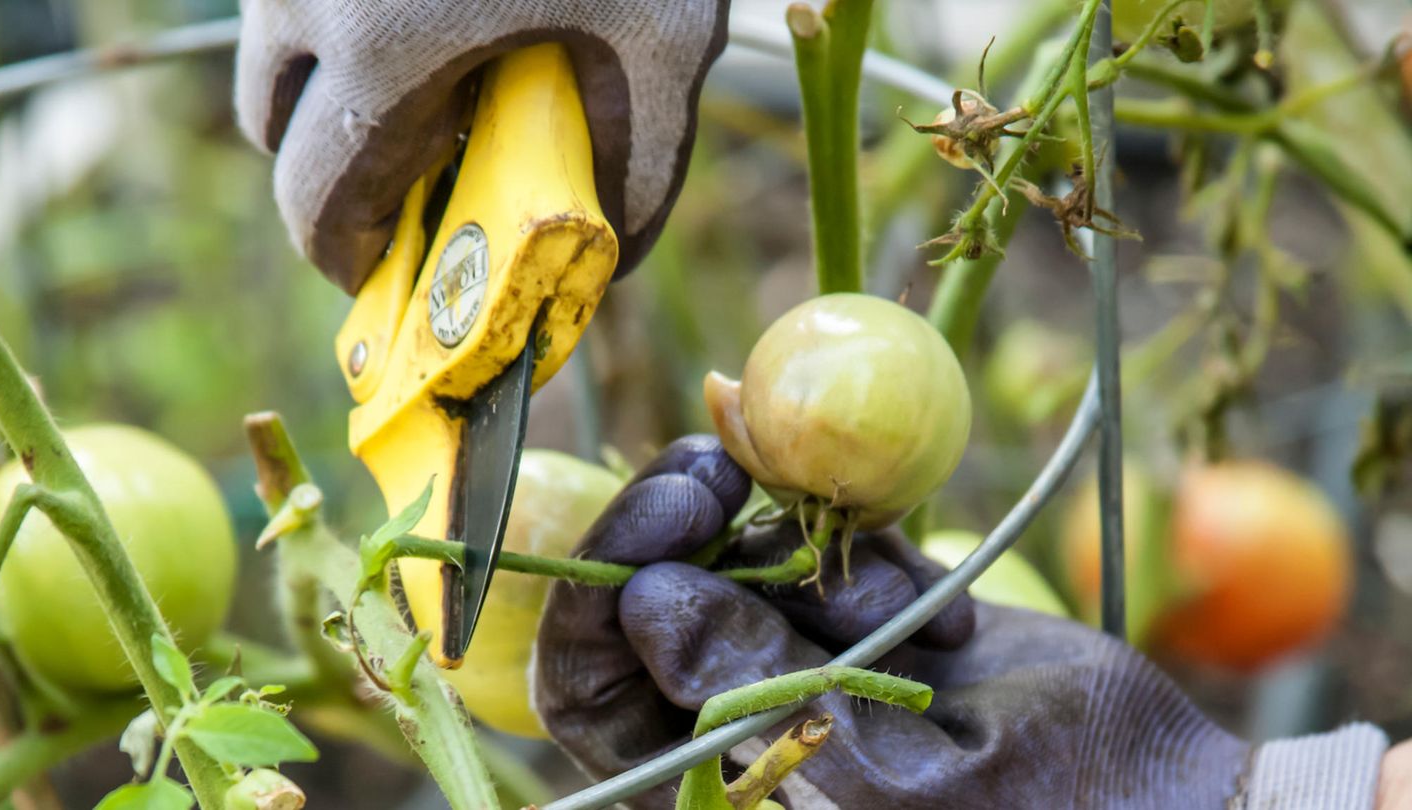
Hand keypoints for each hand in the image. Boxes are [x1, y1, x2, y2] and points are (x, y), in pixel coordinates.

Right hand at [235, 1, 728, 292]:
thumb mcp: (664, 38)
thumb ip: (640, 167)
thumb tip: (612, 262)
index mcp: (379, 51)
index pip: (317, 206)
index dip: (350, 262)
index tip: (390, 278)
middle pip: (277, 137)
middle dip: (339, 180)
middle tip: (419, 183)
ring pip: (271, 55)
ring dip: (329, 97)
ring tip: (432, 87)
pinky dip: (336, 28)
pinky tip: (429, 13)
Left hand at [534, 436, 1248, 808]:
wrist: (1167, 791)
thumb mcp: (893, 775)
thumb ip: (759, 692)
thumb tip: (645, 601)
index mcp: (716, 791)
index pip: (588, 690)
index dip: (604, 585)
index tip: (674, 509)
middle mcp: (736, 722)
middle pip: (647, 599)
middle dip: (683, 525)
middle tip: (721, 465)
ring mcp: (798, 659)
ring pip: (734, 558)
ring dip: (806, 550)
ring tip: (911, 612)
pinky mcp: (858, 615)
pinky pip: (818, 541)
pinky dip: (867, 545)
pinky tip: (942, 607)